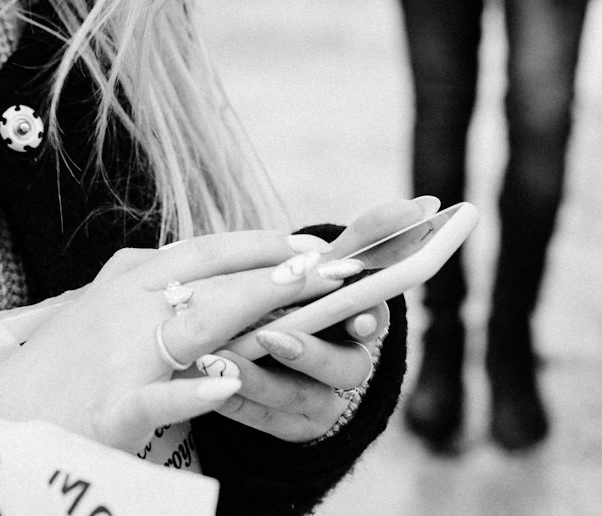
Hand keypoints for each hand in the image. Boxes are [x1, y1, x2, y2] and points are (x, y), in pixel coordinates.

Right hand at [0, 230, 359, 452]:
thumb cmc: (60, 360)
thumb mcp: (102, 302)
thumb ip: (150, 281)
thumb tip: (203, 264)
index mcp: (128, 278)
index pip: (204, 251)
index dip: (259, 246)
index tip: (308, 246)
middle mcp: (126, 306)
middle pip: (210, 279)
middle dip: (272, 271)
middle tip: (326, 267)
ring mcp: (120, 356)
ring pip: (196, 325)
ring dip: (250, 310)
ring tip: (297, 304)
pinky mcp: (112, 409)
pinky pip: (160, 397)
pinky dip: (193, 389)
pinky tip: (227, 382)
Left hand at [192, 195, 433, 442]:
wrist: (265, 353)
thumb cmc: (300, 294)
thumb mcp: (319, 267)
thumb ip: (362, 238)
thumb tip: (419, 204)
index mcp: (358, 321)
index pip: (374, 320)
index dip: (366, 320)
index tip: (354, 316)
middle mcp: (345, 365)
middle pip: (345, 368)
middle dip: (311, 353)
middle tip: (272, 336)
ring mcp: (319, 400)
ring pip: (299, 397)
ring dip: (262, 378)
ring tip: (222, 357)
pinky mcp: (287, 426)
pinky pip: (263, 418)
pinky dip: (237, 398)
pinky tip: (211, 379)